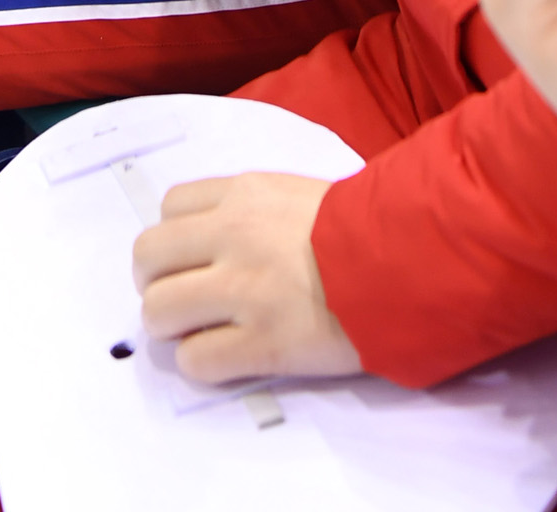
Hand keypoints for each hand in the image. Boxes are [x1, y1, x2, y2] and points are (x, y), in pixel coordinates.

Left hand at [133, 173, 359, 384]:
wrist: (407, 261)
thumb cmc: (364, 227)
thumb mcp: (299, 193)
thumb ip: (253, 210)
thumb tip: (218, 239)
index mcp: (243, 195)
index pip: (170, 207)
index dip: (175, 237)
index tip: (191, 258)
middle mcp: (232, 237)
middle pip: (148, 256)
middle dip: (156, 281)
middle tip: (180, 299)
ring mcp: (243, 291)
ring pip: (160, 310)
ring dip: (172, 326)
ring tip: (197, 332)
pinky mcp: (262, 343)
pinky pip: (196, 359)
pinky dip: (201, 363)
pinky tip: (225, 357)